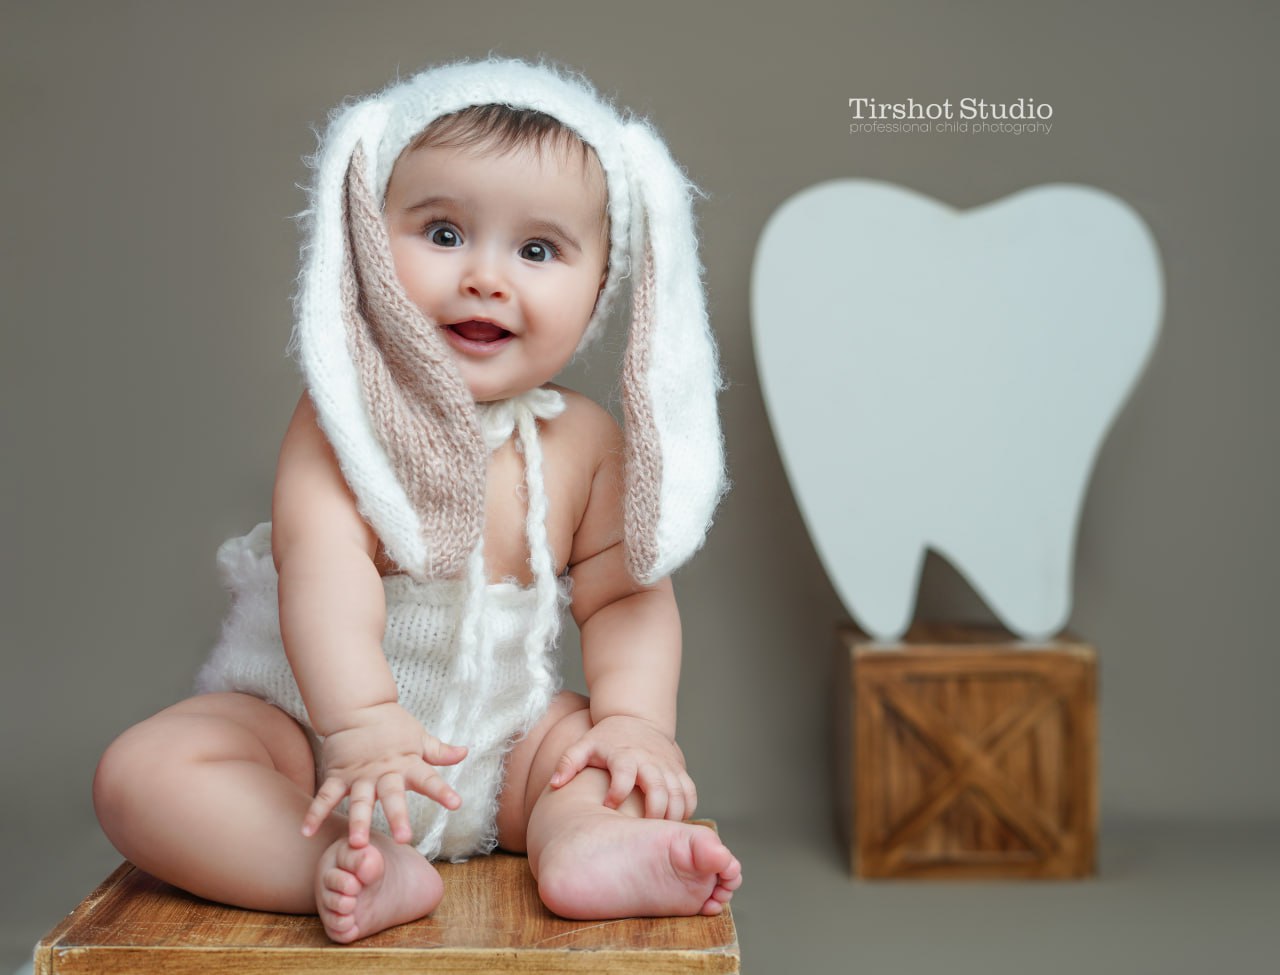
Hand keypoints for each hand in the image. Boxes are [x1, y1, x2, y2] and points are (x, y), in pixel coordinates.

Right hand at [300, 701, 466, 846]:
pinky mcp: (338, 775)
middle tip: (404, 838)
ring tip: (358, 843)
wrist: (358, 707)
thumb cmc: (393, 726)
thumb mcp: (420, 738)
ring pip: (359, 801)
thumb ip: (440, 751)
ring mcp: (359, 776)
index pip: (429, 779)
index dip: (442, 791)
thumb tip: (465, 752)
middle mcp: (384, 773)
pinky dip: (315, 813)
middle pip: (392, 796)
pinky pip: (325, 796)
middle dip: (398, 816)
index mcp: (408, 764)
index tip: (456, 804)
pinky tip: (306, 831)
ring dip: (358, 822)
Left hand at [549, 714, 697, 820]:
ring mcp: (667, 765)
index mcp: (624, 755)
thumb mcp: (584, 745)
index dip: (617, 793)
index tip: (609, 807)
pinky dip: (686, 810)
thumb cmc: (607, 739)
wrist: (636, 719)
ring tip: (657, 834)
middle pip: (658, 789)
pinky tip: (672, 823)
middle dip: (653, 814)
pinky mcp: (679, 770)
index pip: (624, 775)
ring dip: (672, 816)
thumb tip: (554, 784)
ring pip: (678, 794)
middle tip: (641, 833)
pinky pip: (690, 793)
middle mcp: (649, 760)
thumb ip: (568, 763)